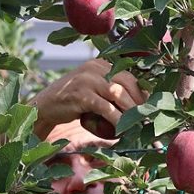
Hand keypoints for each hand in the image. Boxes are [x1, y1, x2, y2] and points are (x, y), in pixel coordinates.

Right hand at [30, 59, 146, 138]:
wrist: (45, 106)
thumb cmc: (72, 101)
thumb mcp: (91, 87)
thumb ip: (108, 88)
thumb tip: (137, 100)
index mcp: (99, 64)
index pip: (127, 74)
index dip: (140, 90)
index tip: (148, 105)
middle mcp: (94, 68)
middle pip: (126, 81)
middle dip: (139, 100)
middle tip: (145, 116)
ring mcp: (86, 80)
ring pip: (117, 93)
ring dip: (130, 110)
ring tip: (137, 123)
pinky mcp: (81, 96)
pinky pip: (105, 108)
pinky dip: (116, 119)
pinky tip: (121, 129)